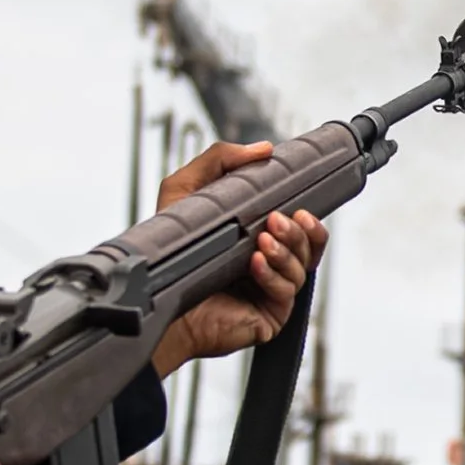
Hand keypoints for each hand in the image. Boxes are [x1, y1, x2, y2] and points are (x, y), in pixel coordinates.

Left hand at [144, 140, 329, 377]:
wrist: (155, 299)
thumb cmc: (168, 251)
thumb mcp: (185, 190)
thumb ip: (219, 160)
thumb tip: (264, 149)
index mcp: (257, 237)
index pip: (298, 227)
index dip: (307, 217)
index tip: (302, 203)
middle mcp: (268, 264)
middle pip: (309, 245)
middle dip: (299, 230)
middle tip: (276, 219)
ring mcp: (270, 291)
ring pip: (303, 267)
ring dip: (287, 250)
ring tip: (263, 240)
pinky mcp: (267, 316)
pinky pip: (287, 292)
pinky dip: (274, 275)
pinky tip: (255, 264)